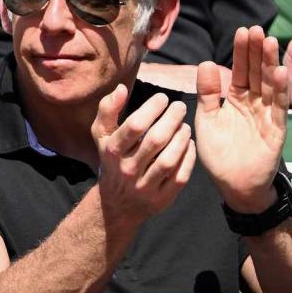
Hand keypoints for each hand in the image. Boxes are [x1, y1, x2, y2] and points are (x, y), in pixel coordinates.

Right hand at [90, 84, 195, 225]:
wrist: (117, 203)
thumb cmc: (113, 159)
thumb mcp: (102, 135)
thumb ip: (108, 110)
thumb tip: (121, 88)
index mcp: (112, 151)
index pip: (135, 126)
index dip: (152, 108)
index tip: (163, 98)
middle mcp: (127, 170)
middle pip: (155, 140)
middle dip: (172, 119)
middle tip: (180, 106)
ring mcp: (144, 186)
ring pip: (169, 160)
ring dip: (182, 138)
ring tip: (185, 126)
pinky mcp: (161, 199)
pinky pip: (180, 176)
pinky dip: (189, 158)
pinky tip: (190, 144)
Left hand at [196, 26, 286, 212]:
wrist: (233, 184)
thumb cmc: (219, 153)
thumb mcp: (207, 119)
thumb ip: (207, 93)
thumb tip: (205, 63)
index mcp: (236, 99)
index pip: (239, 70)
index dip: (241, 52)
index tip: (242, 31)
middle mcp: (254, 103)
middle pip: (256, 72)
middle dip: (256, 52)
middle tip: (256, 30)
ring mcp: (267, 114)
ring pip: (270, 85)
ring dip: (270, 64)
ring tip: (270, 42)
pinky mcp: (276, 129)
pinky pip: (279, 108)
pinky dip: (281, 90)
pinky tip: (280, 73)